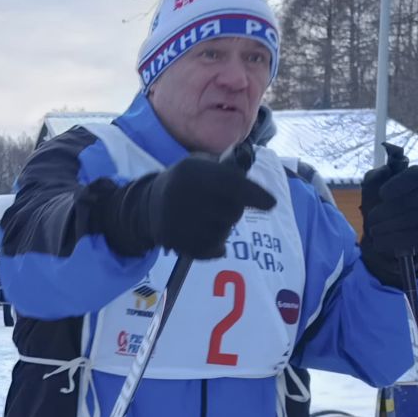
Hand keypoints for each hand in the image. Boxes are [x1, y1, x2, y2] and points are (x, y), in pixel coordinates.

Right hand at [100, 156, 275, 260]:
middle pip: (232, 212)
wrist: (146, 204)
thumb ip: (228, 173)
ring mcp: (176, 221)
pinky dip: (214, 247)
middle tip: (222, 206)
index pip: (231, 184)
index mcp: (192, 172)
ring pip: (222, 233)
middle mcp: (183, 196)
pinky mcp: (174, 241)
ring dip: (223, 229)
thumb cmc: (186, 181)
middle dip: (235, 211)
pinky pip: (208, 250)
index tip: (271, 204)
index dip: (254, 195)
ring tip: (208, 219)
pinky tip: (207, 236)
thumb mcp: (202, 165)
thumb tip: (260, 193)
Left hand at [359, 143, 417, 285]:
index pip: (416, 175)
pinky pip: (417, 238)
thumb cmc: (378, 208)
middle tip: (373, 221)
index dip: (400, 185)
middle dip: (388, 213)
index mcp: (417, 180)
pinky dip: (398, 241)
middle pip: (413, 202)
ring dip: (390, 228)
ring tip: (376, 232)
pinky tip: (386, 242)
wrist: (385, 237)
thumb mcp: (372, 189)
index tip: (384, 195)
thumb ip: (378, 174)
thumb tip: (389, 153)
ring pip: (415, 221)